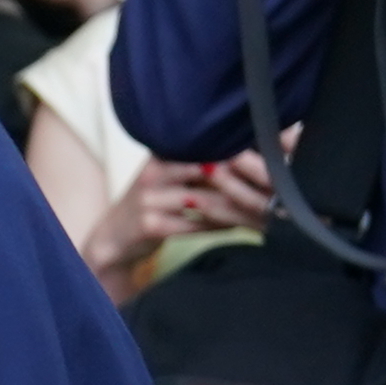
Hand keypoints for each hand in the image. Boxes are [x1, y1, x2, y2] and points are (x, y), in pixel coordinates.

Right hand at [82, 152, 273, 299]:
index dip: (238, 151)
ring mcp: (149, 199)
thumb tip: (250, 153)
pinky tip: (238, 224)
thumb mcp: (168, 176)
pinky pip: (197, 224)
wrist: (112, 238)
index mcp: (160, 154)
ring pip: (206, 200)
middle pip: (210, 170)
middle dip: (243, 178)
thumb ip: (199, 162)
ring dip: (237, 206)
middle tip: (273, 183)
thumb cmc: (151, 204)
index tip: (268, 156)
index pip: (206, 146)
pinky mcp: (151, 224)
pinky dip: (220, 225)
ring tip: (262, 207)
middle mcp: (153, 172)